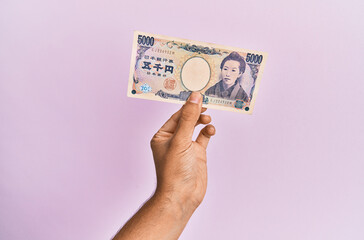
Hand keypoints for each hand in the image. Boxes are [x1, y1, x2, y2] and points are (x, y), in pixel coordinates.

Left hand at [151, 92, 215, 210]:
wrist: (182, 196)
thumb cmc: (174, 171)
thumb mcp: (181, 140)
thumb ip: (189, 118)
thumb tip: (194, 98)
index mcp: (162, 136)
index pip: (176, 115)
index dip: (188, 105)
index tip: (199, 96)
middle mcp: (173, 140)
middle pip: (186, 119)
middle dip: (196, 112)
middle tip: (207, 104)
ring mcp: (186, 146)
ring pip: (195, 127)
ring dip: (202, 121)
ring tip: (207, 119)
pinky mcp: (197, 153)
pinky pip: (203, 137)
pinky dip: (208, 132)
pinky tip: (210, 130)